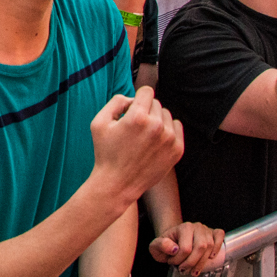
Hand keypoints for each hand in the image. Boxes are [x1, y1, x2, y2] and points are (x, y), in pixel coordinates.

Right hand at [88, 88, 183, 204]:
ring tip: (144, 135)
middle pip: (156, 103)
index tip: (132, 109)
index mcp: (137, 117)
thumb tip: (132, 99)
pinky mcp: (177, 150)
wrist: (118, 184)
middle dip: (145, 110)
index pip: (147, 91)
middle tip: (134, 127)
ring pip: (166, 115)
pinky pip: (177, 127)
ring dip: (156, 120)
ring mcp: (169, 139)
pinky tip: (155, 140)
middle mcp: (156, 126)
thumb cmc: (106, 153)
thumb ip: (116, 101)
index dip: (137, 98)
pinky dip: (168, 129)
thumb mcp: (99, 122)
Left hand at [149, 221, 225, 274]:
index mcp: (183, 228)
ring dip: (202, 261)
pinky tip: (211, 257)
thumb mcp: (156, 246)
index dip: (180, 260)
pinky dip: (217, 247)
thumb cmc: (166, 244)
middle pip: (201, 248)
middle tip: (183, 270)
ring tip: (193, 269)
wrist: (172, 241)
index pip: (186, 248)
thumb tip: (174, 249)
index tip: (173, 263)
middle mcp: (196, 226)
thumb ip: (160, 246)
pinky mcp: (213, 233)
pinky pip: (220, 237)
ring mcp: (206, 229)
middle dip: (192, 263)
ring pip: (210, 246)